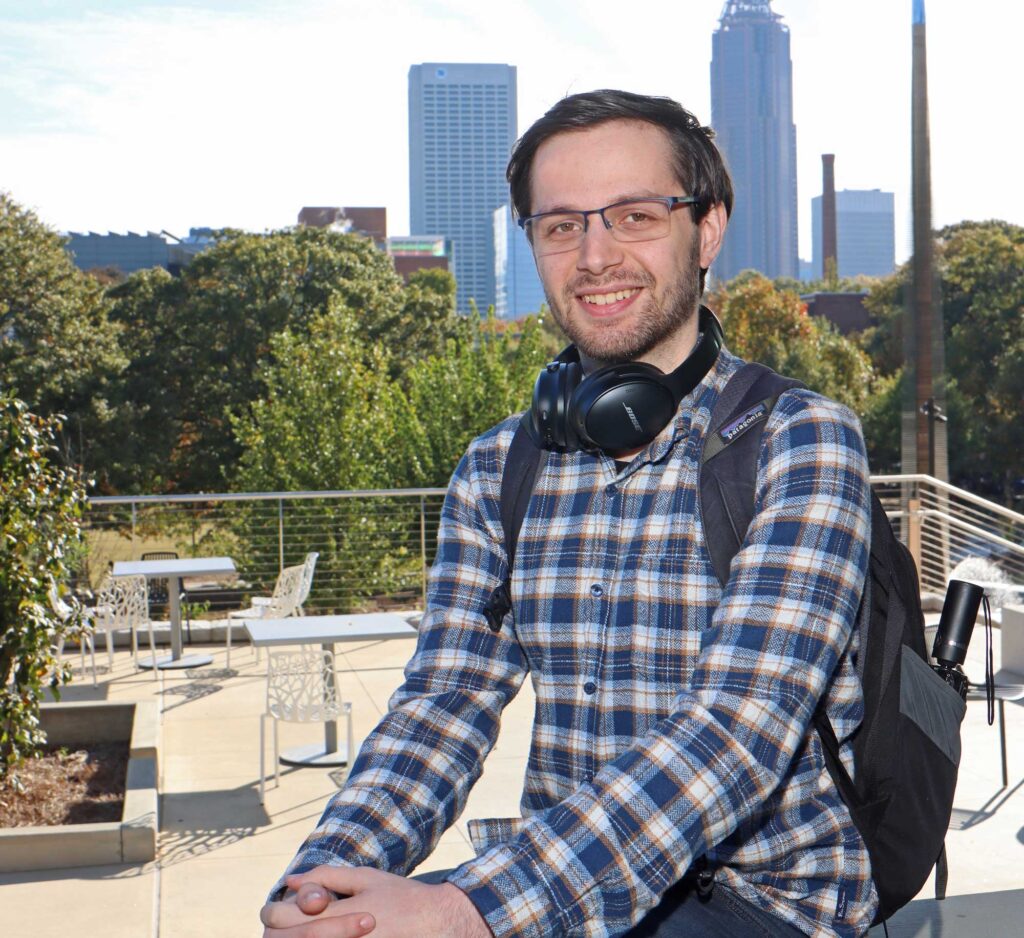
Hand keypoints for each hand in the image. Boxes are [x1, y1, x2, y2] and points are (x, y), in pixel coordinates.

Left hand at [260, 866, 491, 937]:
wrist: (435, 925)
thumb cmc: (401, 898)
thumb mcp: (365, 878)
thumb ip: (327, 876)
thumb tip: (292, 879)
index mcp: (339, 915)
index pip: (284, 918)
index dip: (275, 912)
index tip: (284, 906)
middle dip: (280, 930)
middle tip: (289, 920)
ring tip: (308, 927)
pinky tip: (325, 932)